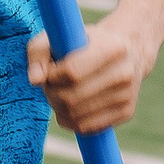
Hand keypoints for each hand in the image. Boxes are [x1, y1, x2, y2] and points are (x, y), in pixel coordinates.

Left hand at [26, 18, 155, 135]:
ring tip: (59, 94)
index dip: (52, 77)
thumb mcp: (60, 35)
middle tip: (50, 86)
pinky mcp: (127, 112)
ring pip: (76, 115)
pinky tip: (68, 108)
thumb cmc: (86, 42)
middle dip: (51, 94)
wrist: (128, 51)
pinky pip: (87, 127)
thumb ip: (39, 52)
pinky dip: (70, 121)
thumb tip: (35, 80)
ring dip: (58, 108)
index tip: (49, 72)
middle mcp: (124, 72)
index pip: (72, 72)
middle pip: (71, 97)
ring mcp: (127, 95)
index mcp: (112, 48)